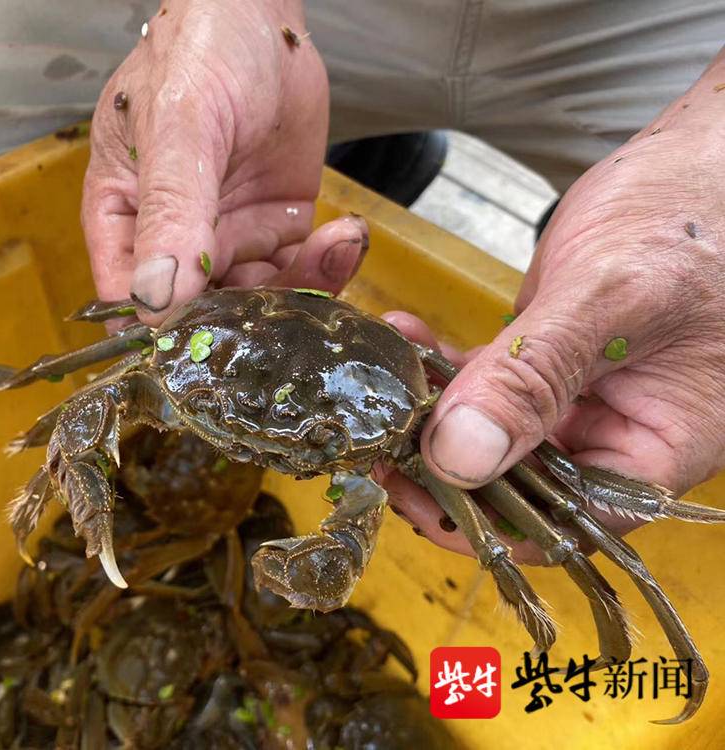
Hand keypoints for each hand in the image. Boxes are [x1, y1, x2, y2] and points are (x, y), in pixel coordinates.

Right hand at [82, 0, 366, 325]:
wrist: (259, 16)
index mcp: (123, 221)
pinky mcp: (276, 229)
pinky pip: (297, 273)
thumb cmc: (196, 54)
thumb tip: (156, 301)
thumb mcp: (177, 128)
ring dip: (296, 291)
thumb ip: (170, 212)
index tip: (206, 342)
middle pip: (197, 315)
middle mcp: (172, 241)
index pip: (128, 302)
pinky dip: (325, 266)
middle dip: (246, 320)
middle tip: (289, 307)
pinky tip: (343, 236)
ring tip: (331, 247)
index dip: (161, 331)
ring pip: (254, 303)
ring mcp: (227, 238)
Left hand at [378, 60, 724, 562]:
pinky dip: (444, 367)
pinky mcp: (550, 359)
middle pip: (516, 486)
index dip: (482, 522)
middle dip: (440, 465)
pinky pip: (488, 382)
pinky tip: (405, 339)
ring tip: (378, 382)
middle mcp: (616, 434)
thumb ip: (533, 376)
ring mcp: (580, 397)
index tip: (411, 490)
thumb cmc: (696, 215)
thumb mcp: (609, 297)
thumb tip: (461, 456)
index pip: (561, 524)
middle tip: (375, 433)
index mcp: (655, 447)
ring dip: (430, 412)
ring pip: (492, 435)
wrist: (707, 153)